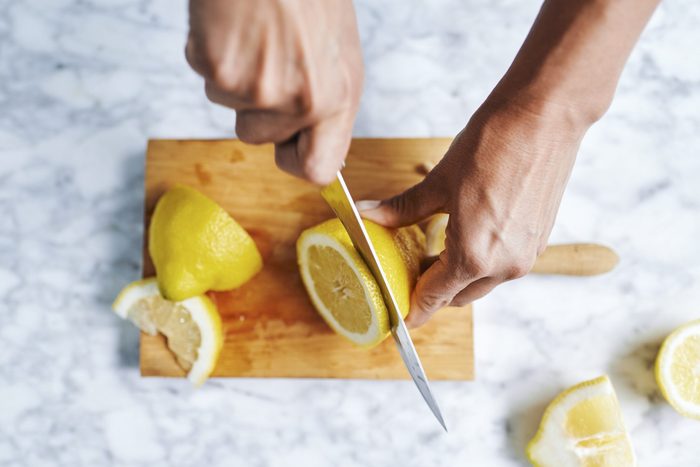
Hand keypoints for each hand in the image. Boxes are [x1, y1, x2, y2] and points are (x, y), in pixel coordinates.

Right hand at [186, 0, 363, 184]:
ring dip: (234, 75)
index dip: (295, 160)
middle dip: (257, 105)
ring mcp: (256, 88)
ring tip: (253, 32)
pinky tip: (232, 24)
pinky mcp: (217, 69)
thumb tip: (315, 142)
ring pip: (229, 105)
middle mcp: (300, 101)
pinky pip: (205, 74)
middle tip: (268, 56)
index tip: (287, 149)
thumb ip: (327, 102)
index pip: (316, 169)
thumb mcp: (337, 49)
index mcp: (337, 96)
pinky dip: (211, 50)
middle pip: (259, 137)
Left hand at [359, 96, 587, 327]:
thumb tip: (367, 216)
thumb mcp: (438, 182)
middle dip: (434, 290)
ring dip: (459, 275)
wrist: (544, 116)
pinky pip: (503, 265)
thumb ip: (403, 210)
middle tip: (410, 271)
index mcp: (474, 257)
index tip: (402, 317)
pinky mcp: (539, 240)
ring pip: (483, 282)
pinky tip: (467, 235)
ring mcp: (526, 255)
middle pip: (459, 295)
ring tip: (436, 248)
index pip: (435, 297)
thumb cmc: (491, 146)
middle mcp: (504, 266)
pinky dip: (482, 261)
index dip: (415, 309)